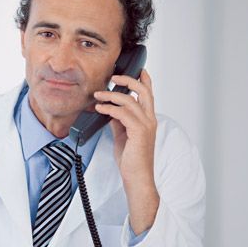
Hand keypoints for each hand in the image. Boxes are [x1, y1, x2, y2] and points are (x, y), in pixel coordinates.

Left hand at [93, 69, 158, 234]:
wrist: (136, 177)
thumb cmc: (131, 159)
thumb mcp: (122, 134)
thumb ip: (118, 120)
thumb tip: (108, 109)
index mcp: (147, 119)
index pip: (149, 94)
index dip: (144, 79)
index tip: (137, 69)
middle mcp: (149, 120)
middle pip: (144, 91)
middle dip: (128, 80)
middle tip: (113, 77)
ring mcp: (146, 125)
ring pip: (130, 100)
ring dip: (111, 95)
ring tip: (98, 95)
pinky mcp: (139, 132)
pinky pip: (123, 114)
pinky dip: (109, 108)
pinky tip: (100, 108)